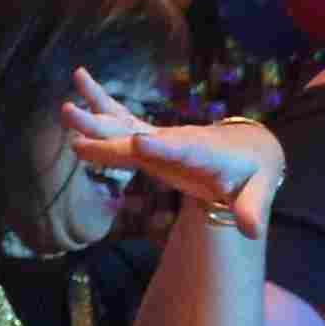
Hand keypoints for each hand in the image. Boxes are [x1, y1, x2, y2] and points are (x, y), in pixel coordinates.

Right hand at [66, 74, 282, 233]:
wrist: (248, 147)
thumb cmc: (252, 174)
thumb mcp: (258, 192)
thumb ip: (252, 209)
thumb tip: (253, 231)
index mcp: (203, 154)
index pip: (181, 152)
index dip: (162, 149)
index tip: (139, 143)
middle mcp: (177, 141)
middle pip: (139, 136)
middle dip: (110, 133)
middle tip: (80, 120)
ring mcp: (162, 138)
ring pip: (125, 128)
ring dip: (96, 118)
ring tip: (66, 108)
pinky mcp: (151, 139)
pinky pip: (123, 124)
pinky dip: (101, 109)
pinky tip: (77, 94)